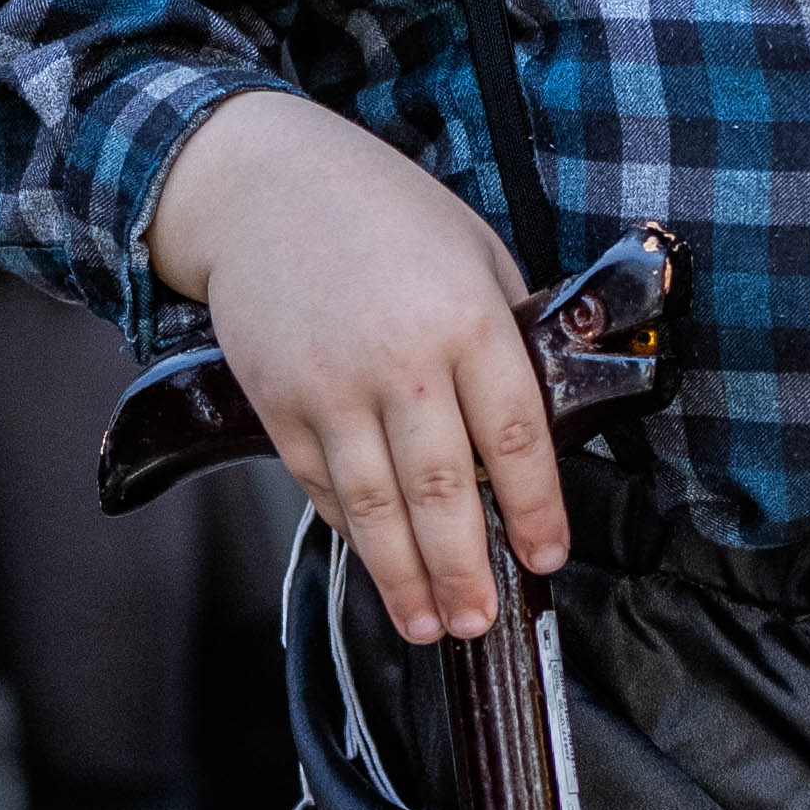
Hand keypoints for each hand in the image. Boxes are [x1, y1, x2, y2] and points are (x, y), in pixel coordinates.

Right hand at [149, 89, 562, 646]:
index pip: (514, 437)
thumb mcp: (474, 250)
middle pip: (443, 489)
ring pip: (374, 505)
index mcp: (467, 318)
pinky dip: (351, 530)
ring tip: (429, 626)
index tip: (547, 556)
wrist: (261, 183)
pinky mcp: (277, 401)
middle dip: (465, 569)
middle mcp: (400, 359)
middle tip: (481, 622)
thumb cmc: (383, 213)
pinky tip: (376, 563)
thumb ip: (505, 334)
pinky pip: (319, 485)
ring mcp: (331, 386)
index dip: (535, 509)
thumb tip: (529, 428)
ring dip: (404, 577)